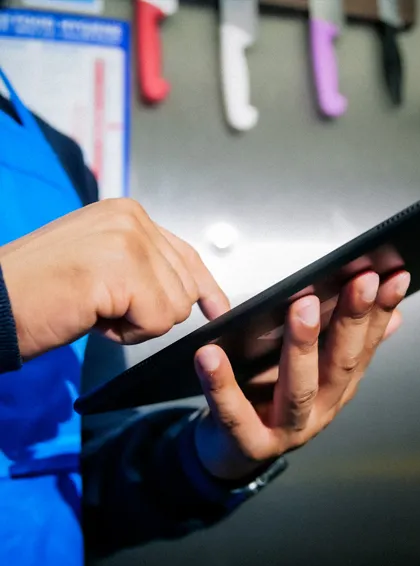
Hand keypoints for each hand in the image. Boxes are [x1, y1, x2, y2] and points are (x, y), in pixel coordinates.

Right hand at [0, 197, 228, 359]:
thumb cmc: (39, 290)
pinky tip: (94, 318)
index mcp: (127, 214)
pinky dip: (126, 333)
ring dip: (135, 322)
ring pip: (173, 307)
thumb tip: (186, 292)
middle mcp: (133, 219)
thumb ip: (142, 266)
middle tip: (102, 306)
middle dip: (148, 310)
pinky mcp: (124, 269)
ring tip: (94, 309)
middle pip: (183, 287)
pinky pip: (156, 322)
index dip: (203, 286)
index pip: (185, 254)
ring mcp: (130, 240)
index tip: (216, 308)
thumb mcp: (99, 265)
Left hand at [193, 271, 409, 480]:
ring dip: (302, 346)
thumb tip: (392, 317)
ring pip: (298, 390)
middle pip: (340, 365)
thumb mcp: (311, 372)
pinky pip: (234, 414)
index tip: (391, 278)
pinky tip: (209, 354)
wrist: (231, 449)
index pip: (364, 347)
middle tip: (358, 283)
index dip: (380, 312)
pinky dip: (221, 383)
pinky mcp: (248, 443)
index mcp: (335, 388)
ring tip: (301, 307)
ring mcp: (287, 430)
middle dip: (352, 321)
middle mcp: (319, 410)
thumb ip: (343, 344)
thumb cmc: (267, 399)